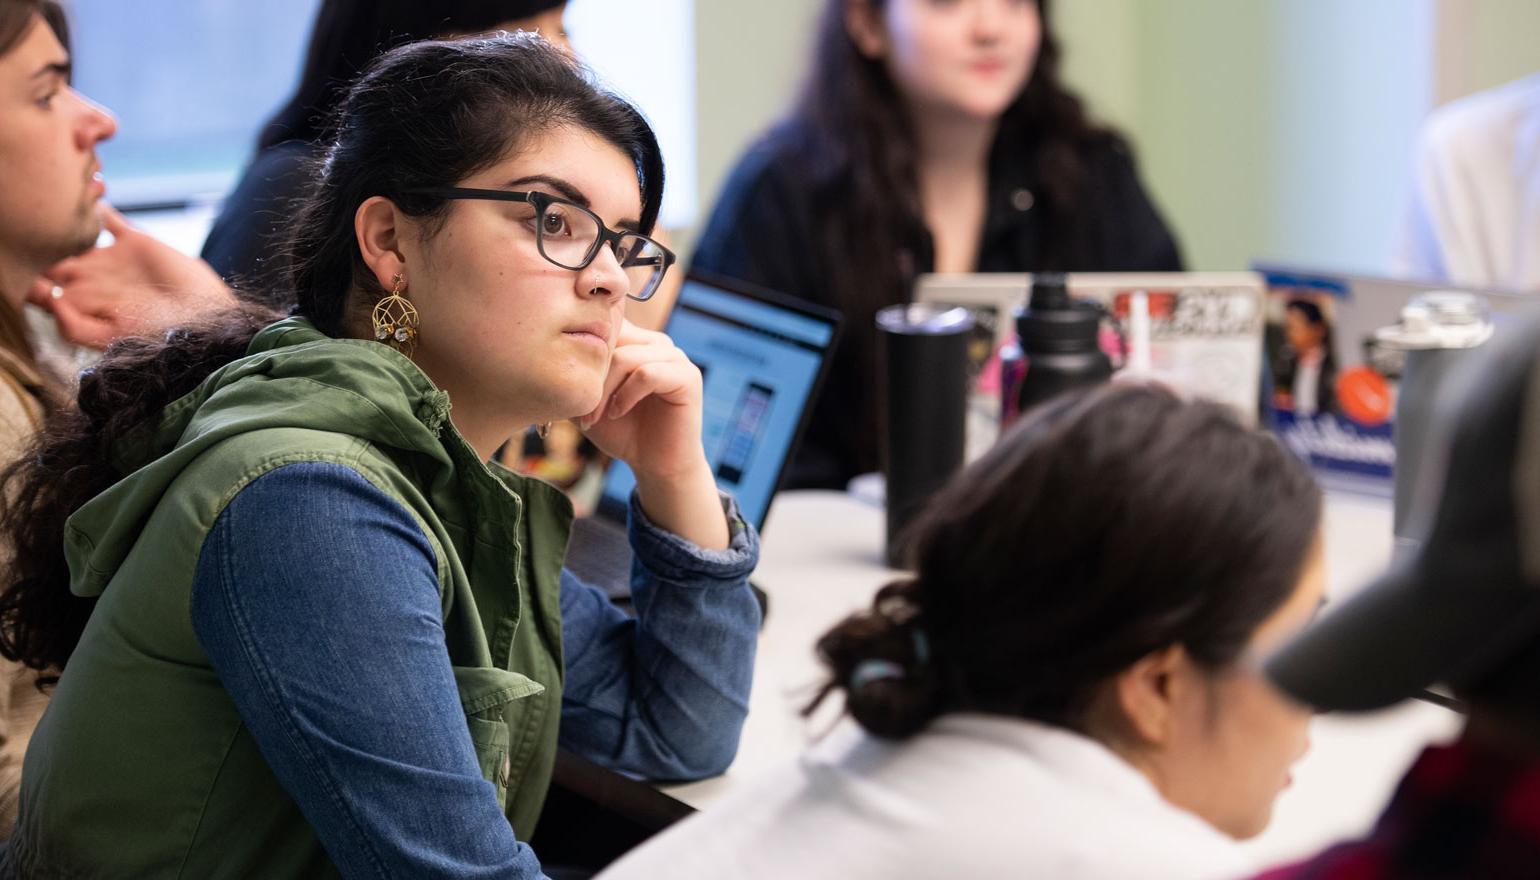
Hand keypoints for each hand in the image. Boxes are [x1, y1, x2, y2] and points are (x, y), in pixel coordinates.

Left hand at [27, 204, 235, 348]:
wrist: (204, 319)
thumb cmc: (160, 335)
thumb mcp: (113, 339)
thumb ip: (75, 327)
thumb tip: (49, 299)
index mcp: (77, 301)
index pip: (37, 282)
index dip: (23, 269)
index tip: (14, 252)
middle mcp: (87, 278)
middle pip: (47, 254)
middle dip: (31, 238)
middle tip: (17, 214)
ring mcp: (109, 258)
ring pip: (72, 233)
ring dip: (59, 218)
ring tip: (49, 195)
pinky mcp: (134, 243)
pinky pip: (109, 219)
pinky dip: (97, 205)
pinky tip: (91, 190)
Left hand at [579, 320, 727, 548]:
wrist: (654, 464)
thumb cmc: (620, 431)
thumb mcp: (587, 398)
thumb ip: (576, 372)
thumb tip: (546, 352)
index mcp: (634, 340)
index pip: (603, 323)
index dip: (581, 348)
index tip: (567, 383)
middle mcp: (655, 342)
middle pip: (612, 339)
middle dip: (591, 374)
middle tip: (579, 408)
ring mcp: (674, 357)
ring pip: (627, 357)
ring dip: (604, 390)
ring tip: (593, 416)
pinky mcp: (688, 377)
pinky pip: (648, 373)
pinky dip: (626, 395)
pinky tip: (616, 413)